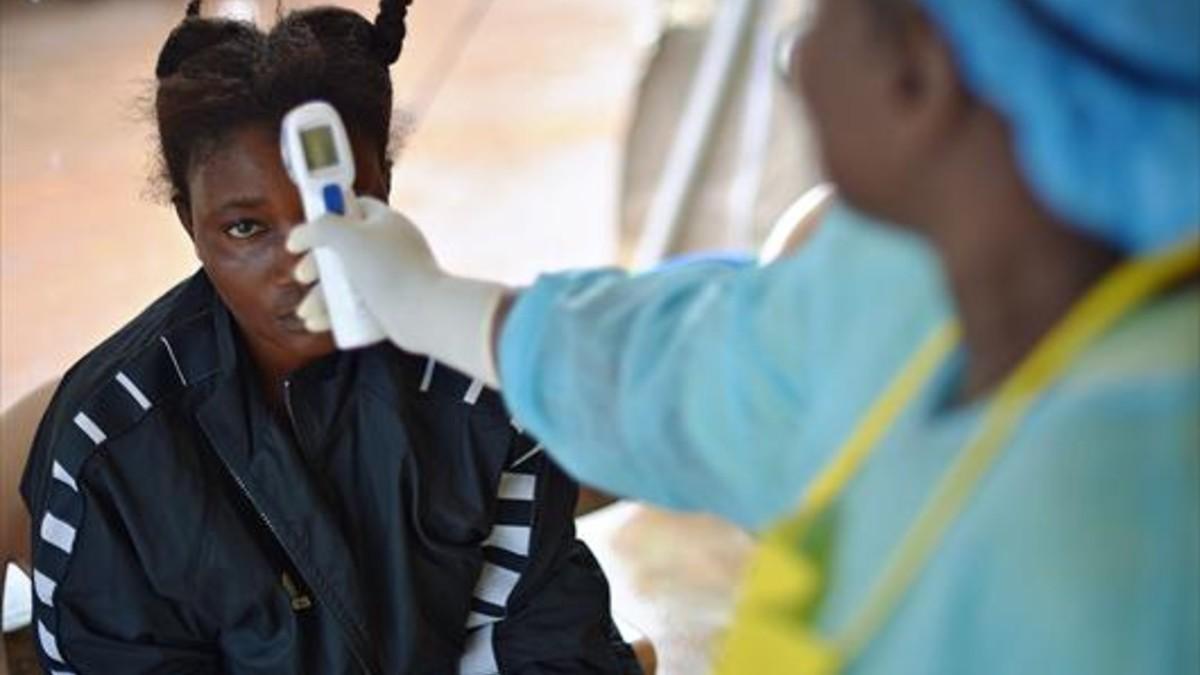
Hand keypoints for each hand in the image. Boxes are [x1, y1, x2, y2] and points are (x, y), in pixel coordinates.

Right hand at [287, 196, 506, 386]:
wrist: (425, 313)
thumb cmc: (387, 269)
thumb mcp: (347, 237)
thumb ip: (319, 228)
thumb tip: (298, 236)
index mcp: (387, 222)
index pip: (354, 207)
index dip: (327, 216)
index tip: (306, 234)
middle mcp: (391, 247)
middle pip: (344, 248)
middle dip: (318, 264)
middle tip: (302, 276)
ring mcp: (393, 277)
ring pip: (348, 282)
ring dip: (321, 296)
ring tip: (306, 313)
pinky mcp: (393, 304)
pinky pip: (359, 306)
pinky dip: (337, 313)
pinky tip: (317, 324)